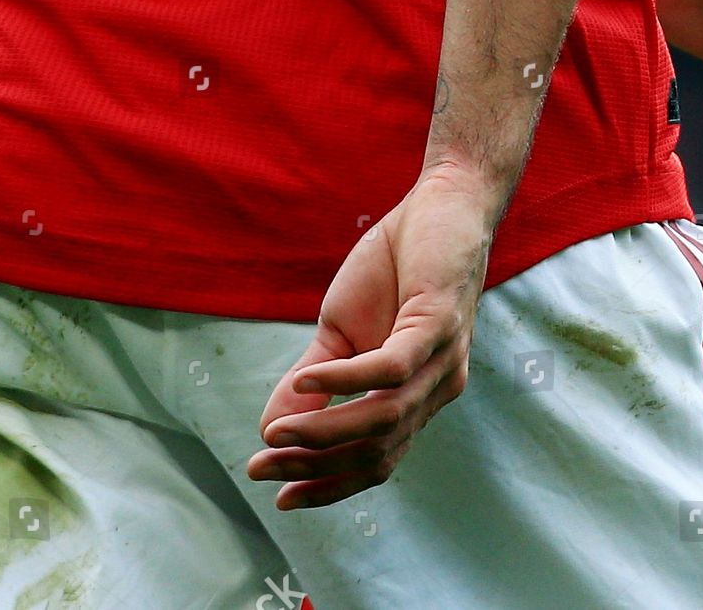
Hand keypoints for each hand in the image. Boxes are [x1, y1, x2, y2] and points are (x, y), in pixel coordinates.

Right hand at [247, 163, 492, 509]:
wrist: (440, 204)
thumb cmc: (394, 269)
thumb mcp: (341, 331)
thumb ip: (311, 380)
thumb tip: (268, 429)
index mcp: (416, 397)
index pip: (375, 461)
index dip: (328, 485)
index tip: (279, 498)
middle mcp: (437, 389)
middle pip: (376, 450)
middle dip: (314, 466)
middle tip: (260, 467)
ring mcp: (442, 359)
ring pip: (383, 418)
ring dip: (323, 430)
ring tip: (274, 432)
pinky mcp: (438, 322)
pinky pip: (390, 367)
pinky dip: (346, 379)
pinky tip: (306, 377)